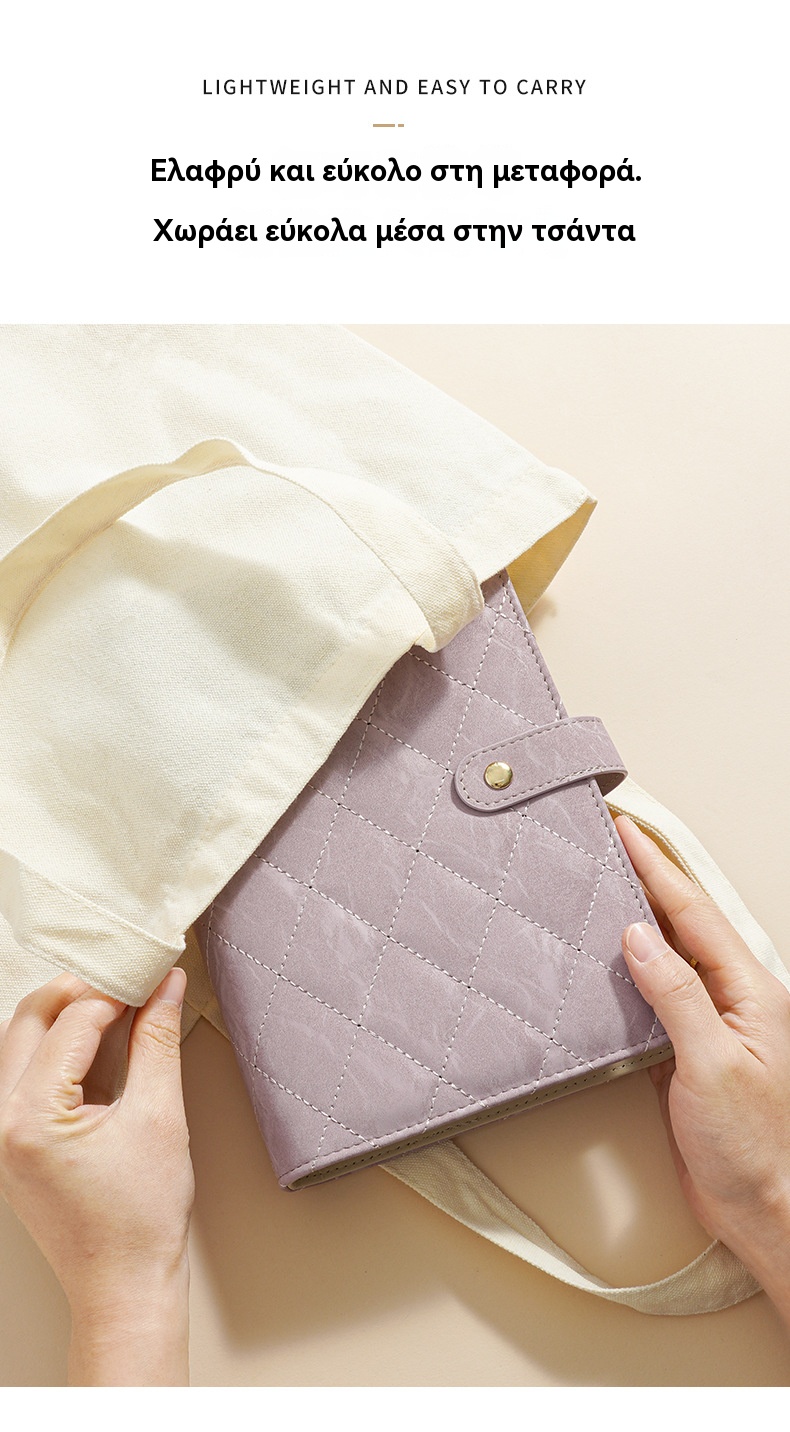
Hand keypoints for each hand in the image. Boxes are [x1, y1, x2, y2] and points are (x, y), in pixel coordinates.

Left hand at [0, 968, 193, 1383]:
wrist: (123, 1286)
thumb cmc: (141, 1219)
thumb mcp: (160, 1115)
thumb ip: (158, 1040)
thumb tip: (166, 986)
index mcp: (31, 1116)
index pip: (73, 1022)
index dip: (118, 990)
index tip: (153, 974)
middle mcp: (1, 1122)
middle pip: (27, 1022)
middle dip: (80, 992)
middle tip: (130, 983)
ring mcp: (1, 1135)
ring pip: (18, 1045)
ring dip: (63, 1019)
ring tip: (116, 1011)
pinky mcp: (12, 1144)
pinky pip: (23, 1077)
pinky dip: (57, 1052)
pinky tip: (99, 1050)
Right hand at [616, 814, 789, 1325]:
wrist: (763, 1210)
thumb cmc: (754, 1147)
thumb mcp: (713, 1064)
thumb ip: (677, 995)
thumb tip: (640, 936)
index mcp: (749, 990)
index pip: (694, 912)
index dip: (657, 867)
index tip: (625, 829)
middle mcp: (731, 999)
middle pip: (682, 923)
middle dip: (646, 878)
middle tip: (608, 842)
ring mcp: (709, 1024)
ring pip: (666, 955)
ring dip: (634, 919)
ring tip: (600, 885)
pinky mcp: (685, 1052)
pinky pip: (652, 996)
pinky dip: (624, 971)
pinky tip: (603, 961)